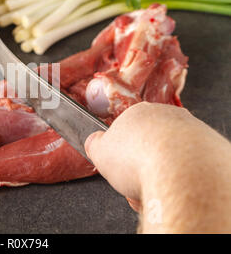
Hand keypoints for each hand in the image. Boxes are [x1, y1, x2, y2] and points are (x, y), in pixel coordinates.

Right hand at [85, 102, 230, 232]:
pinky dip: (179, 177)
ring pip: (169, 155)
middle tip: (135, 179)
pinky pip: (187, 164)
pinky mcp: (207, 147)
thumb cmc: (136, 157)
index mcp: (138, 112)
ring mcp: (189, 129)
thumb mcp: (100, 152)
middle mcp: (166, 115)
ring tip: (152, 187)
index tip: (120, 164)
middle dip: (141, 163)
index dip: (122, 151)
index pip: (127, 130)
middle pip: (150, 142)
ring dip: (159, 173)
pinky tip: (172, 187)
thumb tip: (93, 142)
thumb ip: (94, 145)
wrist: (180, 169)